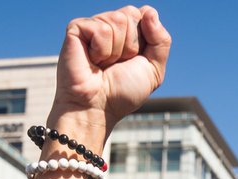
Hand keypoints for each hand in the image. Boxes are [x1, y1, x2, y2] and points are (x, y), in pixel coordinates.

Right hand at [51, 6, 171, 138]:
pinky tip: (92, 60)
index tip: (135, 59)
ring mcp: (93, 26)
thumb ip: (161, 40)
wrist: (97, 109)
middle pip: (132, 13)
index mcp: (129, 32)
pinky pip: (101, 28)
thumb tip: (149, 11)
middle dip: (131, 45)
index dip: (146, 37)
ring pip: (118, 19)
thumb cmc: (121, 94)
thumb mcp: (154, 70)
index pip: (145, 14)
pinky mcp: (77, 28)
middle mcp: (111, 25)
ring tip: (103, 64)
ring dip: (116, 50)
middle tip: (117, 64)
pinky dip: (102, 49)